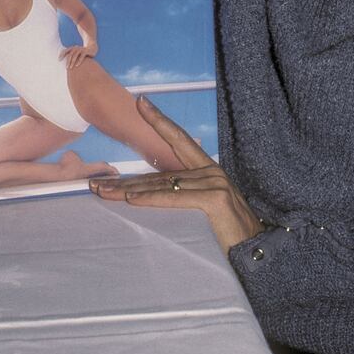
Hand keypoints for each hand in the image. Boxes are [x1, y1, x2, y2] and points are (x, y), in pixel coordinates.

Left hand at [60, 42, 97, 68]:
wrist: (92, 47)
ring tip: (70, 68)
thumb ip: (72, 57)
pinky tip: (77, 65)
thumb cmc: (83, 53)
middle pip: (70, 54)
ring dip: (72, 62)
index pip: (65, 51)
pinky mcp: (86, 51)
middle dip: (68, 61)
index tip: (59, 60)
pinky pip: (82, 56)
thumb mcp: (76, 54)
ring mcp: (81, 49)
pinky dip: (79, 61)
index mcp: (72, 48)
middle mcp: (76, 48)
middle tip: (66, 67)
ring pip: (75, 55)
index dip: (62, 55)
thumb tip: (65, 64)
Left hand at [90, 97, 262, 254]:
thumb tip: (146, 193)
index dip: (159, 120)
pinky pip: (175, 198)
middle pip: (160, 169)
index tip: (141, 102)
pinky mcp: (215, 199)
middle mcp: (211, 171)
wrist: (258, 251)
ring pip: (162, 185)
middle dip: (125, 177)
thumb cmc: (230, 233)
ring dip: (128, 191)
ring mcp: (215, 182)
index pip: (179, 139)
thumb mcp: (205, 208)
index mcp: (208, 169)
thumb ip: (184, 195)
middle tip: (94, 182)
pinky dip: (151, 199)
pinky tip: (130, 199)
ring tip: (102, 193)